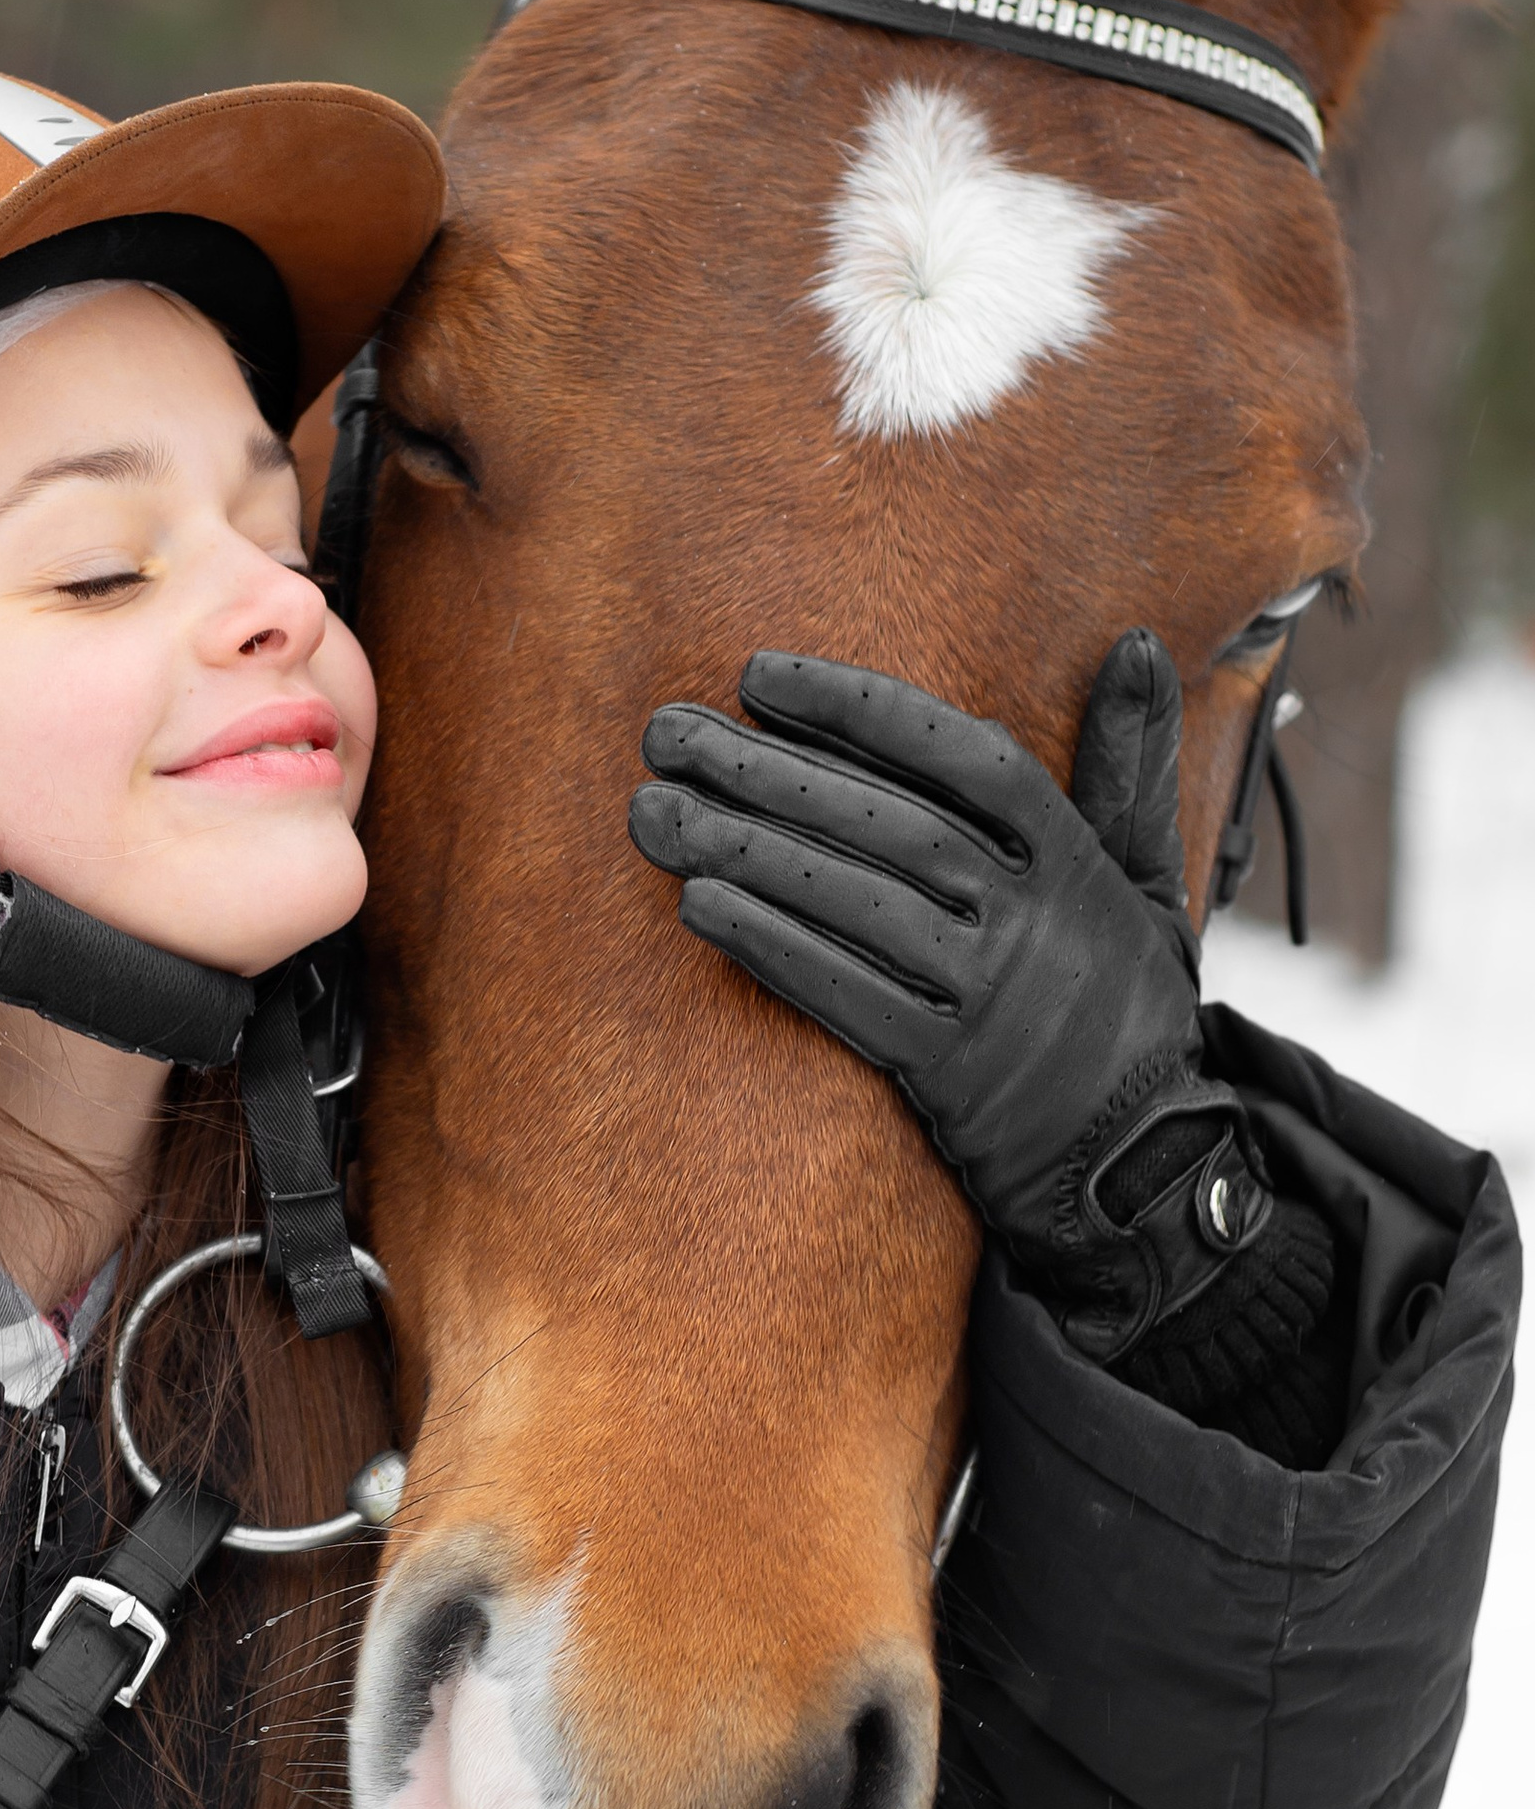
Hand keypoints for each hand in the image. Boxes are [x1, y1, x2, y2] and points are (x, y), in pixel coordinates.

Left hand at [628, 632, 1275, 1355]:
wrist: (1151, 1164)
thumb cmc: (1128, 999)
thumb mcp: (1150, 875)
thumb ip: (1131, 760)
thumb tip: (1135, 643)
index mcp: (1074, 857)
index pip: (966, 757)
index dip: (861, 709)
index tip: (760, 675)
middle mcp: (1033, 919)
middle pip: (891, 824)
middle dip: (771, 771)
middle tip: (666, 733)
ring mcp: (988, 997)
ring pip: (857, 904)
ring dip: (749, 851)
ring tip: (657, 810)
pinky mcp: (946, 1071)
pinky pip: (846, 995)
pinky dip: (771, 946)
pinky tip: (700, 904)